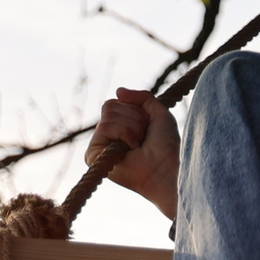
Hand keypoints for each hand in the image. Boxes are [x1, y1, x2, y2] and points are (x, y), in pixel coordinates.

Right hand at [88, 87, 179, 220]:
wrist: (167, 168)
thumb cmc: (166, 146)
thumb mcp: (160, 114)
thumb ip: (143, 98)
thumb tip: (118, 91)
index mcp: (120, 126)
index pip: (116, 102)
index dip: (136, 110)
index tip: (149, 125)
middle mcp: (107, 136)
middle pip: (109, 106)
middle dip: (134, 118)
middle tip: (144, 137)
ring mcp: (99, 145)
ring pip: (109, 116)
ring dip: (132, 128)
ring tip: (139, 145)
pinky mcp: (93, 155)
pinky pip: (105, 127)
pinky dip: (124, 134)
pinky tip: (131, 150)